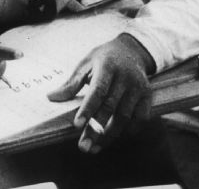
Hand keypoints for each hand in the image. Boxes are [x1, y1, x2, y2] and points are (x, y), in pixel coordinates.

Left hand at [47, 33, 153, 153]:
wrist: (131, 50)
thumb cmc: (103, 59)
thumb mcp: (85, 64)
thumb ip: (71, 83)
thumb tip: (51, 97)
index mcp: (107, 66)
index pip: (98, 90)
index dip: (88, 109)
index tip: (77, 125)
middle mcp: (125, 77)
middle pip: (110, 107)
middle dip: (96, 129)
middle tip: (83, 146)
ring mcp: (138, 87)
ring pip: (125, 116)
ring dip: (110, 135)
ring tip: (94, 148)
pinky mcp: (148, 96)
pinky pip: (140, 118)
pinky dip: (128, 131)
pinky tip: (113, 138)